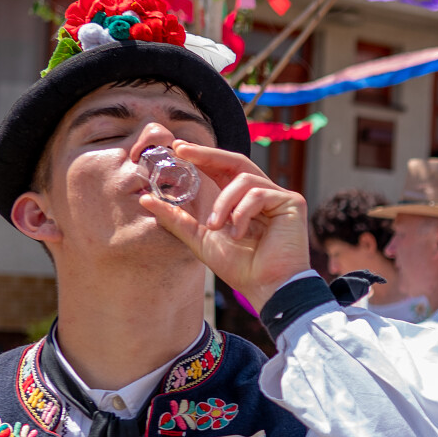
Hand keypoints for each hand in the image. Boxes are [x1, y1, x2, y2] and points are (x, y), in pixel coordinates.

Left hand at [138, 144, 309, 309]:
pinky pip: (258, 194)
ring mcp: (278, 196)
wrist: (266, 287)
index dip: (202, 156)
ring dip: (223, 203)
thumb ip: (176, 218)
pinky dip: (242, 213)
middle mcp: (262, 193)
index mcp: (242, 199)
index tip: (177, 149)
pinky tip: (239, 235)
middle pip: (235, 161)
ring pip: (243, 180)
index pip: (222, 169)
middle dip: (207, 155)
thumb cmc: (239, 267)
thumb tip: (145, 199)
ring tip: (216, 227)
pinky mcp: (292, 202)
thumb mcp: (199, 238)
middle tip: (183, 152)